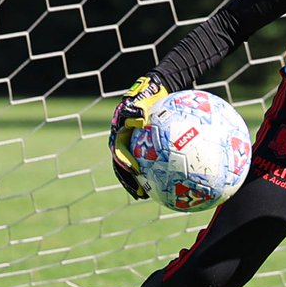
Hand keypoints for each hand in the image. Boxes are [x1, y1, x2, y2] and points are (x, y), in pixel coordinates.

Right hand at [109, 75, 168, 197]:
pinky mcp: (142, 148)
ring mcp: (132, 145)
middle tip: (139, 192)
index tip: (136, 170)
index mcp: (120, 133)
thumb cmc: (149, 93)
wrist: (154, 90)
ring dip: (137, 182)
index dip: (125, 162)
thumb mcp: (142, 97)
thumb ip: (136, 108)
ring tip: (147, 195)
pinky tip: (165, 184)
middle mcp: (124, 141)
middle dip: (129, 180)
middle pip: (122, 166)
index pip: (119, 151)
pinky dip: (152, 174)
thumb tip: (140, 119)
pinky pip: (147, 162)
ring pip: (132, 168)